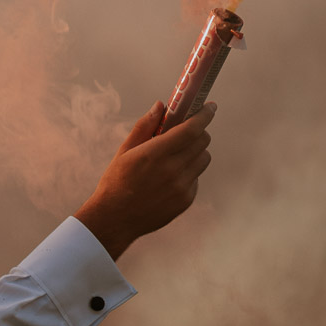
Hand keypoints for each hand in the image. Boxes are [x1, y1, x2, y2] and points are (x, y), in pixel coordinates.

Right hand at [74, 100, 215, 261]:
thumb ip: (144, 126)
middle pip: (202, 142)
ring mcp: (181, 187)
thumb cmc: (117, 181)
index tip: (209, 107)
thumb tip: (160, 106)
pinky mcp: (185, 200)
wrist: (115, 219)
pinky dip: (189, 171)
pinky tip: (171, 176)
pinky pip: (196, 178)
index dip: (204, 115)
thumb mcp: (125, 151)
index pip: (191, 129)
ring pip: (203, 159)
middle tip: (188, 130)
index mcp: (155, 153)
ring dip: (196, 151)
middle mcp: (172, 170)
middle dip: (198, 131)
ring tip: (178, 154)